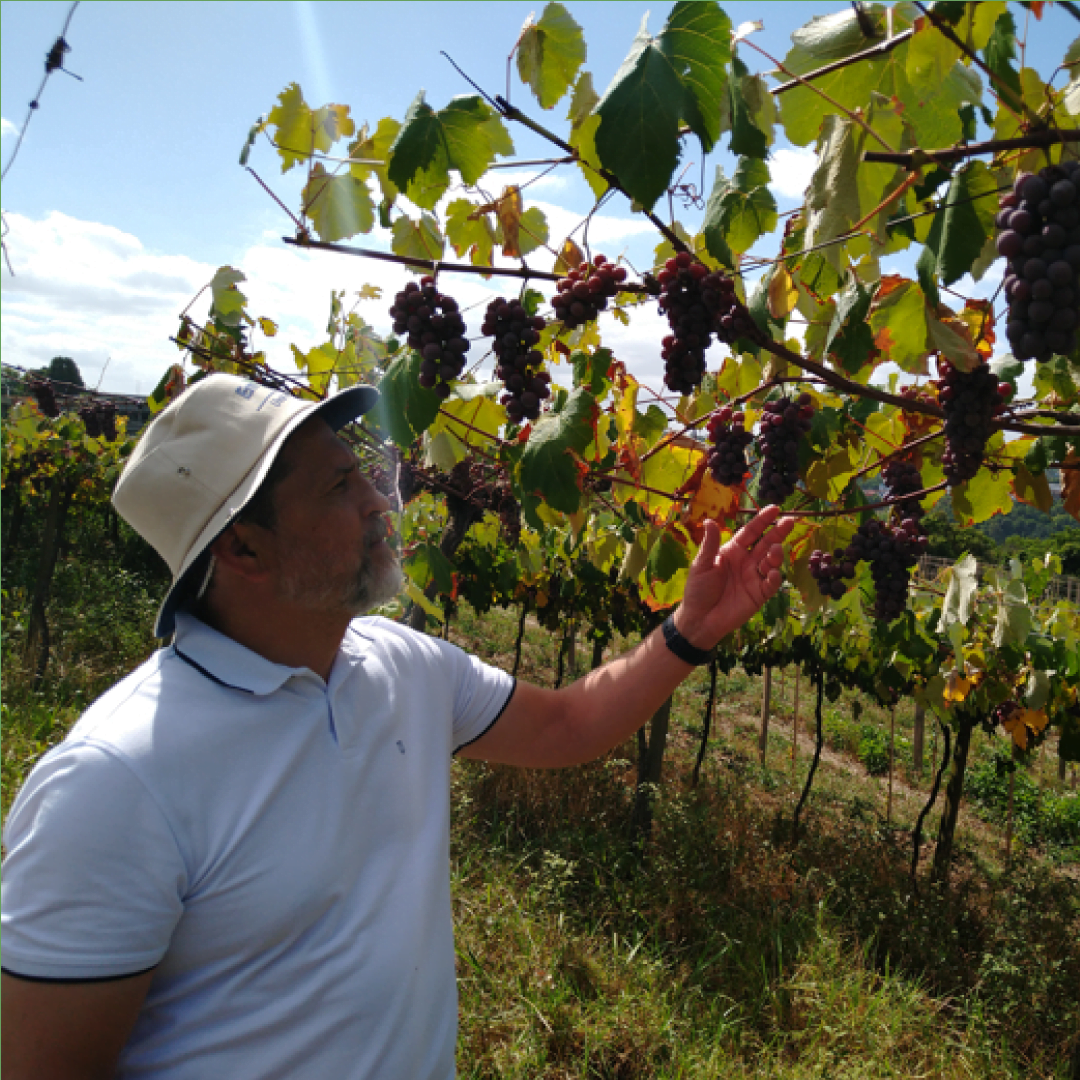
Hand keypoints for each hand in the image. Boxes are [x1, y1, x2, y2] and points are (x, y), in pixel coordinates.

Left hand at [674, 506, 794, 649]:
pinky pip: (771, 584)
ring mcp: (754, 578)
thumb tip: (709, 520)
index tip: (775, 509)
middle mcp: (746, 562)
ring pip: (771, 562)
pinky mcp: (759, 595)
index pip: (751, 532)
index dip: (762, 521)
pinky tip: (772, 573)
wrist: (700, 619)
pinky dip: (774, 578)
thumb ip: (710, 544)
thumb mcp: (702, 565)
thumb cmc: (698, 590)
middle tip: (790, 521)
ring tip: (775, 551)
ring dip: (776, 555)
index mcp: (733, 551)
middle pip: (766, 543)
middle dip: (778, 533)